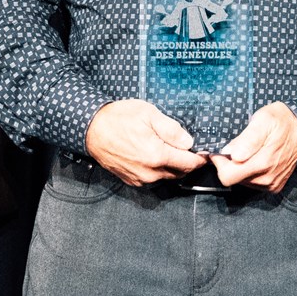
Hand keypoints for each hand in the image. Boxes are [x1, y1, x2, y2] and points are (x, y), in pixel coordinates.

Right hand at [85, 99, 206, 185]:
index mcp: (157, 155)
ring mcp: (140, 178)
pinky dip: (159, 170)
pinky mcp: (131, 180)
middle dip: (187, 162)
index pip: (189, 163)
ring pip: (167, 177)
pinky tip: (156, 156)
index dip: (200, 157)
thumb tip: (189, 142)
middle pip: (180, 172)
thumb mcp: (149, 114)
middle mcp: (150, 172)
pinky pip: (153, 179)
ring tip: (171, 149)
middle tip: (188, 147)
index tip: (205, 151)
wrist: (91, 129)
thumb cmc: (119, 118)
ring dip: (173, 166)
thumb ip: (172, 130)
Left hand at [208, 102, 296, 192]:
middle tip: (235, 147)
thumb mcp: (263, 119)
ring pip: (242, 182)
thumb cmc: (281, 121)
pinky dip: (249, 172)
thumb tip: (231, 153)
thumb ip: (247, 139)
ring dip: (240, 168)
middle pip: (233, 179)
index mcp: (262, 163)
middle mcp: (267, 178)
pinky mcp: (274, 186)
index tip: (220, 150)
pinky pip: (252, 184)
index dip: (219, 163)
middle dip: (229, 164)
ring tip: (249, 151)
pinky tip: (256, 159)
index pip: (227, 176)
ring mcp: (271, 184)